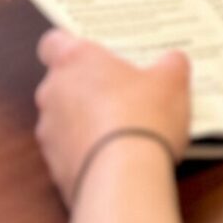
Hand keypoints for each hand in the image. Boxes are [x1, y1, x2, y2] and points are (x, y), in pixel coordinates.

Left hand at [34, 29, 189, 206]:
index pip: (54, 42)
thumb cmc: (143, 119)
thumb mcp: (172, 82)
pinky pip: (69, 152)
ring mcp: (50, 132)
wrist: (124, 180)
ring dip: (85, 123)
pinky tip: (114, 160)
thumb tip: (173, 61)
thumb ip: (171, 65)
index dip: (70, 46)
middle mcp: (53, 92)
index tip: (91, 55)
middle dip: (86, 88)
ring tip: (121, 131)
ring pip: (63, 120)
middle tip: (120, 93)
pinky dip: (86, 154)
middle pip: (61, 83)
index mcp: (74, 60)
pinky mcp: (54, 167)